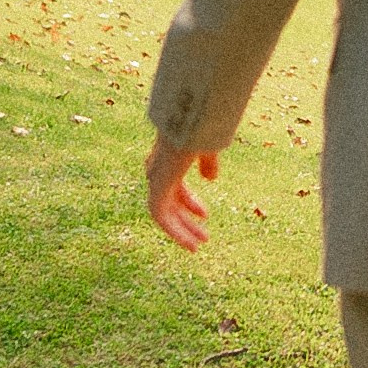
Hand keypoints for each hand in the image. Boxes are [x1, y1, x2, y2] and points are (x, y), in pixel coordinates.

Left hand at [147, 132, 218, 249]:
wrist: (190, 121)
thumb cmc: (202, 127)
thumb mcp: (208, 146)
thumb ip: (207, 162)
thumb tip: (211, 179)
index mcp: (169, 157)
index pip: (175, 186)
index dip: (189, 202)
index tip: (205, 215)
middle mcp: (159, 169)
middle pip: (171, 202)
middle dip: (187, 219)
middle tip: (203, 236)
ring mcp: (156, 179)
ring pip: (166, 213)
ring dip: (182, 231)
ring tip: (198, 246)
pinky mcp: (157, 188)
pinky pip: (161, 218)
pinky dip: (176, 233)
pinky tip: (191, 245)